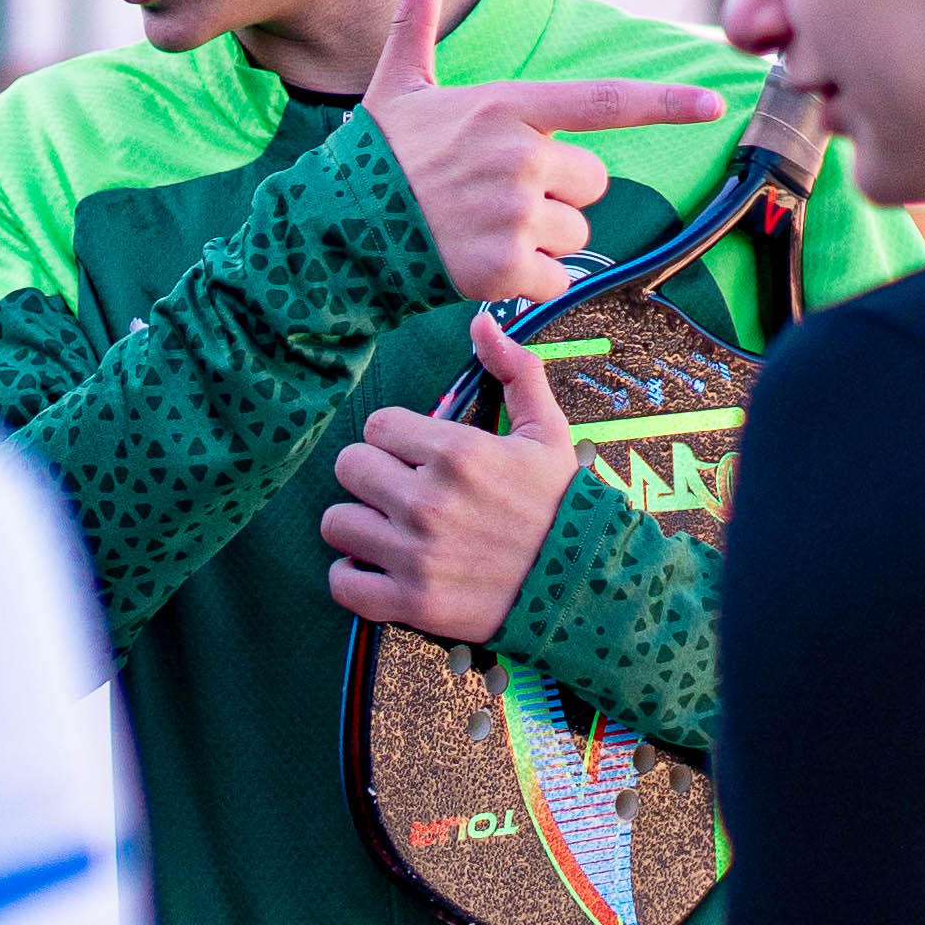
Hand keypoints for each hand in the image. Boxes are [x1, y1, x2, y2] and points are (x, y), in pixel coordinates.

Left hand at [323, 312, 580, 639]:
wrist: (587, 588)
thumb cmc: (562, 506)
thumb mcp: (548, 433)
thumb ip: (514, 371)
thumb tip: (481, 321)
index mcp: (457, 453)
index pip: (378, 425)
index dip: (395, 439)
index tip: (417, 456)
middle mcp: (428, 501)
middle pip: (349, 467)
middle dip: (373, 475)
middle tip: (401, 490)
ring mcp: (416, 555)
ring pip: (336, 522)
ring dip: (359, 524)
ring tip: (390, 529)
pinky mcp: (411, 603)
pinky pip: (342, 583)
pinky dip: (353, 578)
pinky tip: (379, 568)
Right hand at [363, 0, 722, 302]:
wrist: (335, 227)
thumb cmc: (377, 155)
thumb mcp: (399, 84)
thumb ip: (417, 21)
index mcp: (508, 108)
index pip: (603, 102)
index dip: (665, 102)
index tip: (714, 103)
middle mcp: (520, 156)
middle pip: (593, 183)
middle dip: (558, 195)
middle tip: (498, 197)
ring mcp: (514, 213)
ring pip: (575, 233)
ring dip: (541, 240)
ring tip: (483, 230)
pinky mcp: (505, 267)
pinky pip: (554, 278)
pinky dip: (526, 281)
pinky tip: (481, 265)